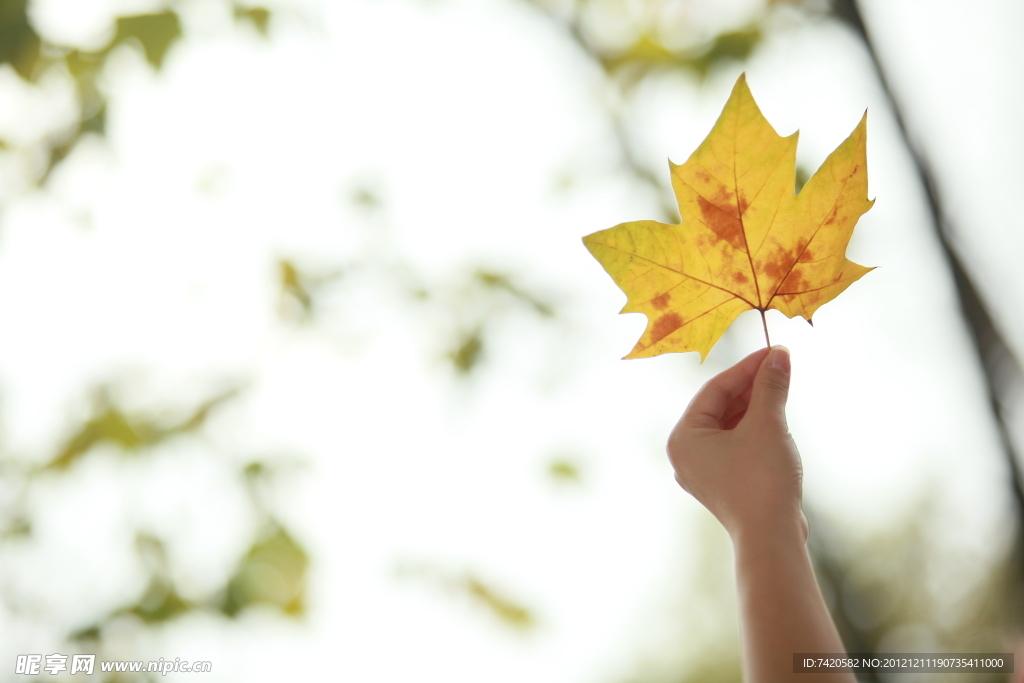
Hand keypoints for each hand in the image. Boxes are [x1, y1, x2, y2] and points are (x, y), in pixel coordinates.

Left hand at [667, 346, 806, 542]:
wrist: (772, 538)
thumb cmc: (762, 479)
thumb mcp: (767, 424)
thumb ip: (770, 386)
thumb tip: (779, 355)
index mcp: (683, 437)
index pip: (714, 389)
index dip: (747, 367)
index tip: (774, 351)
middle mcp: (686, 454)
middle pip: (719, 406)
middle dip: (751, 385)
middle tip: (781, 364)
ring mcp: (703, 471)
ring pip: (729, 425)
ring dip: (755, 405)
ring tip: (782, 385)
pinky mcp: (724, 484)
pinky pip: (736, 445)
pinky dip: (755, 428)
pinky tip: (776, 416)